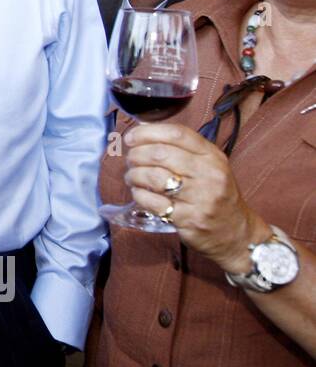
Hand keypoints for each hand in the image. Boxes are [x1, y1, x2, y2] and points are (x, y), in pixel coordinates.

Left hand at [122, 122, 270, 272]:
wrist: (235, 234)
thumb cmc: (215, 195)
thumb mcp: (209, 167)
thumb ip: (181, 150)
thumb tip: (143, 132)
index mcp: (212, 156)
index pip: (177, 134)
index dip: (148, 132)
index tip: (131, 137)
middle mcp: (208, 174)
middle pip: (161, 154)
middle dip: (136, 154)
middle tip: (130, 159)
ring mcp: (199, 198)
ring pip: (154, 176)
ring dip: (134, 175)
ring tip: (132, 177)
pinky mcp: (188, 219)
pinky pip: (152, 201)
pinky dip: (139, 194)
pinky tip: (139, 192)